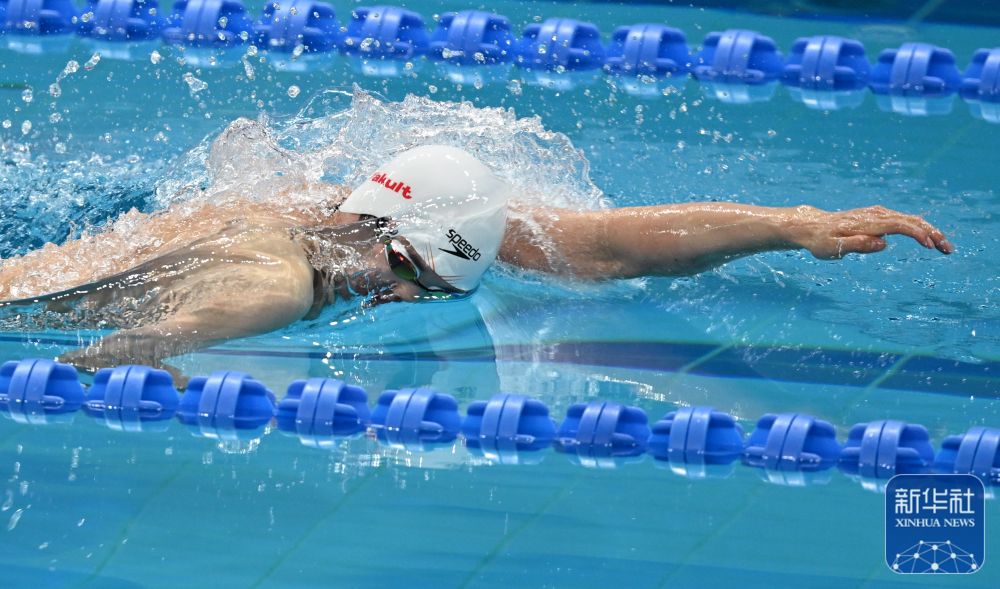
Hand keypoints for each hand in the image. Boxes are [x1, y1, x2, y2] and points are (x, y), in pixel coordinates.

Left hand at [785, 205, 953, 259]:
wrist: (811, 226)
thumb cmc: (820, 241)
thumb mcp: (833, 248)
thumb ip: (857, 245)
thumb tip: (883, 243)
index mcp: (866, 223)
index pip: (898, 225)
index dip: (916, 234)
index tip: (930, 246)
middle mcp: (875, 215)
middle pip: (910, 221)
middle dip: (932, 233)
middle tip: (948, 249)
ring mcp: (877, 214)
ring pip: (909, 220)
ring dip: (929, 231)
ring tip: (944, 247)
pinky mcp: (878, 217)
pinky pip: (903, 220)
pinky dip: (919, 228)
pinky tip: (929, 237)